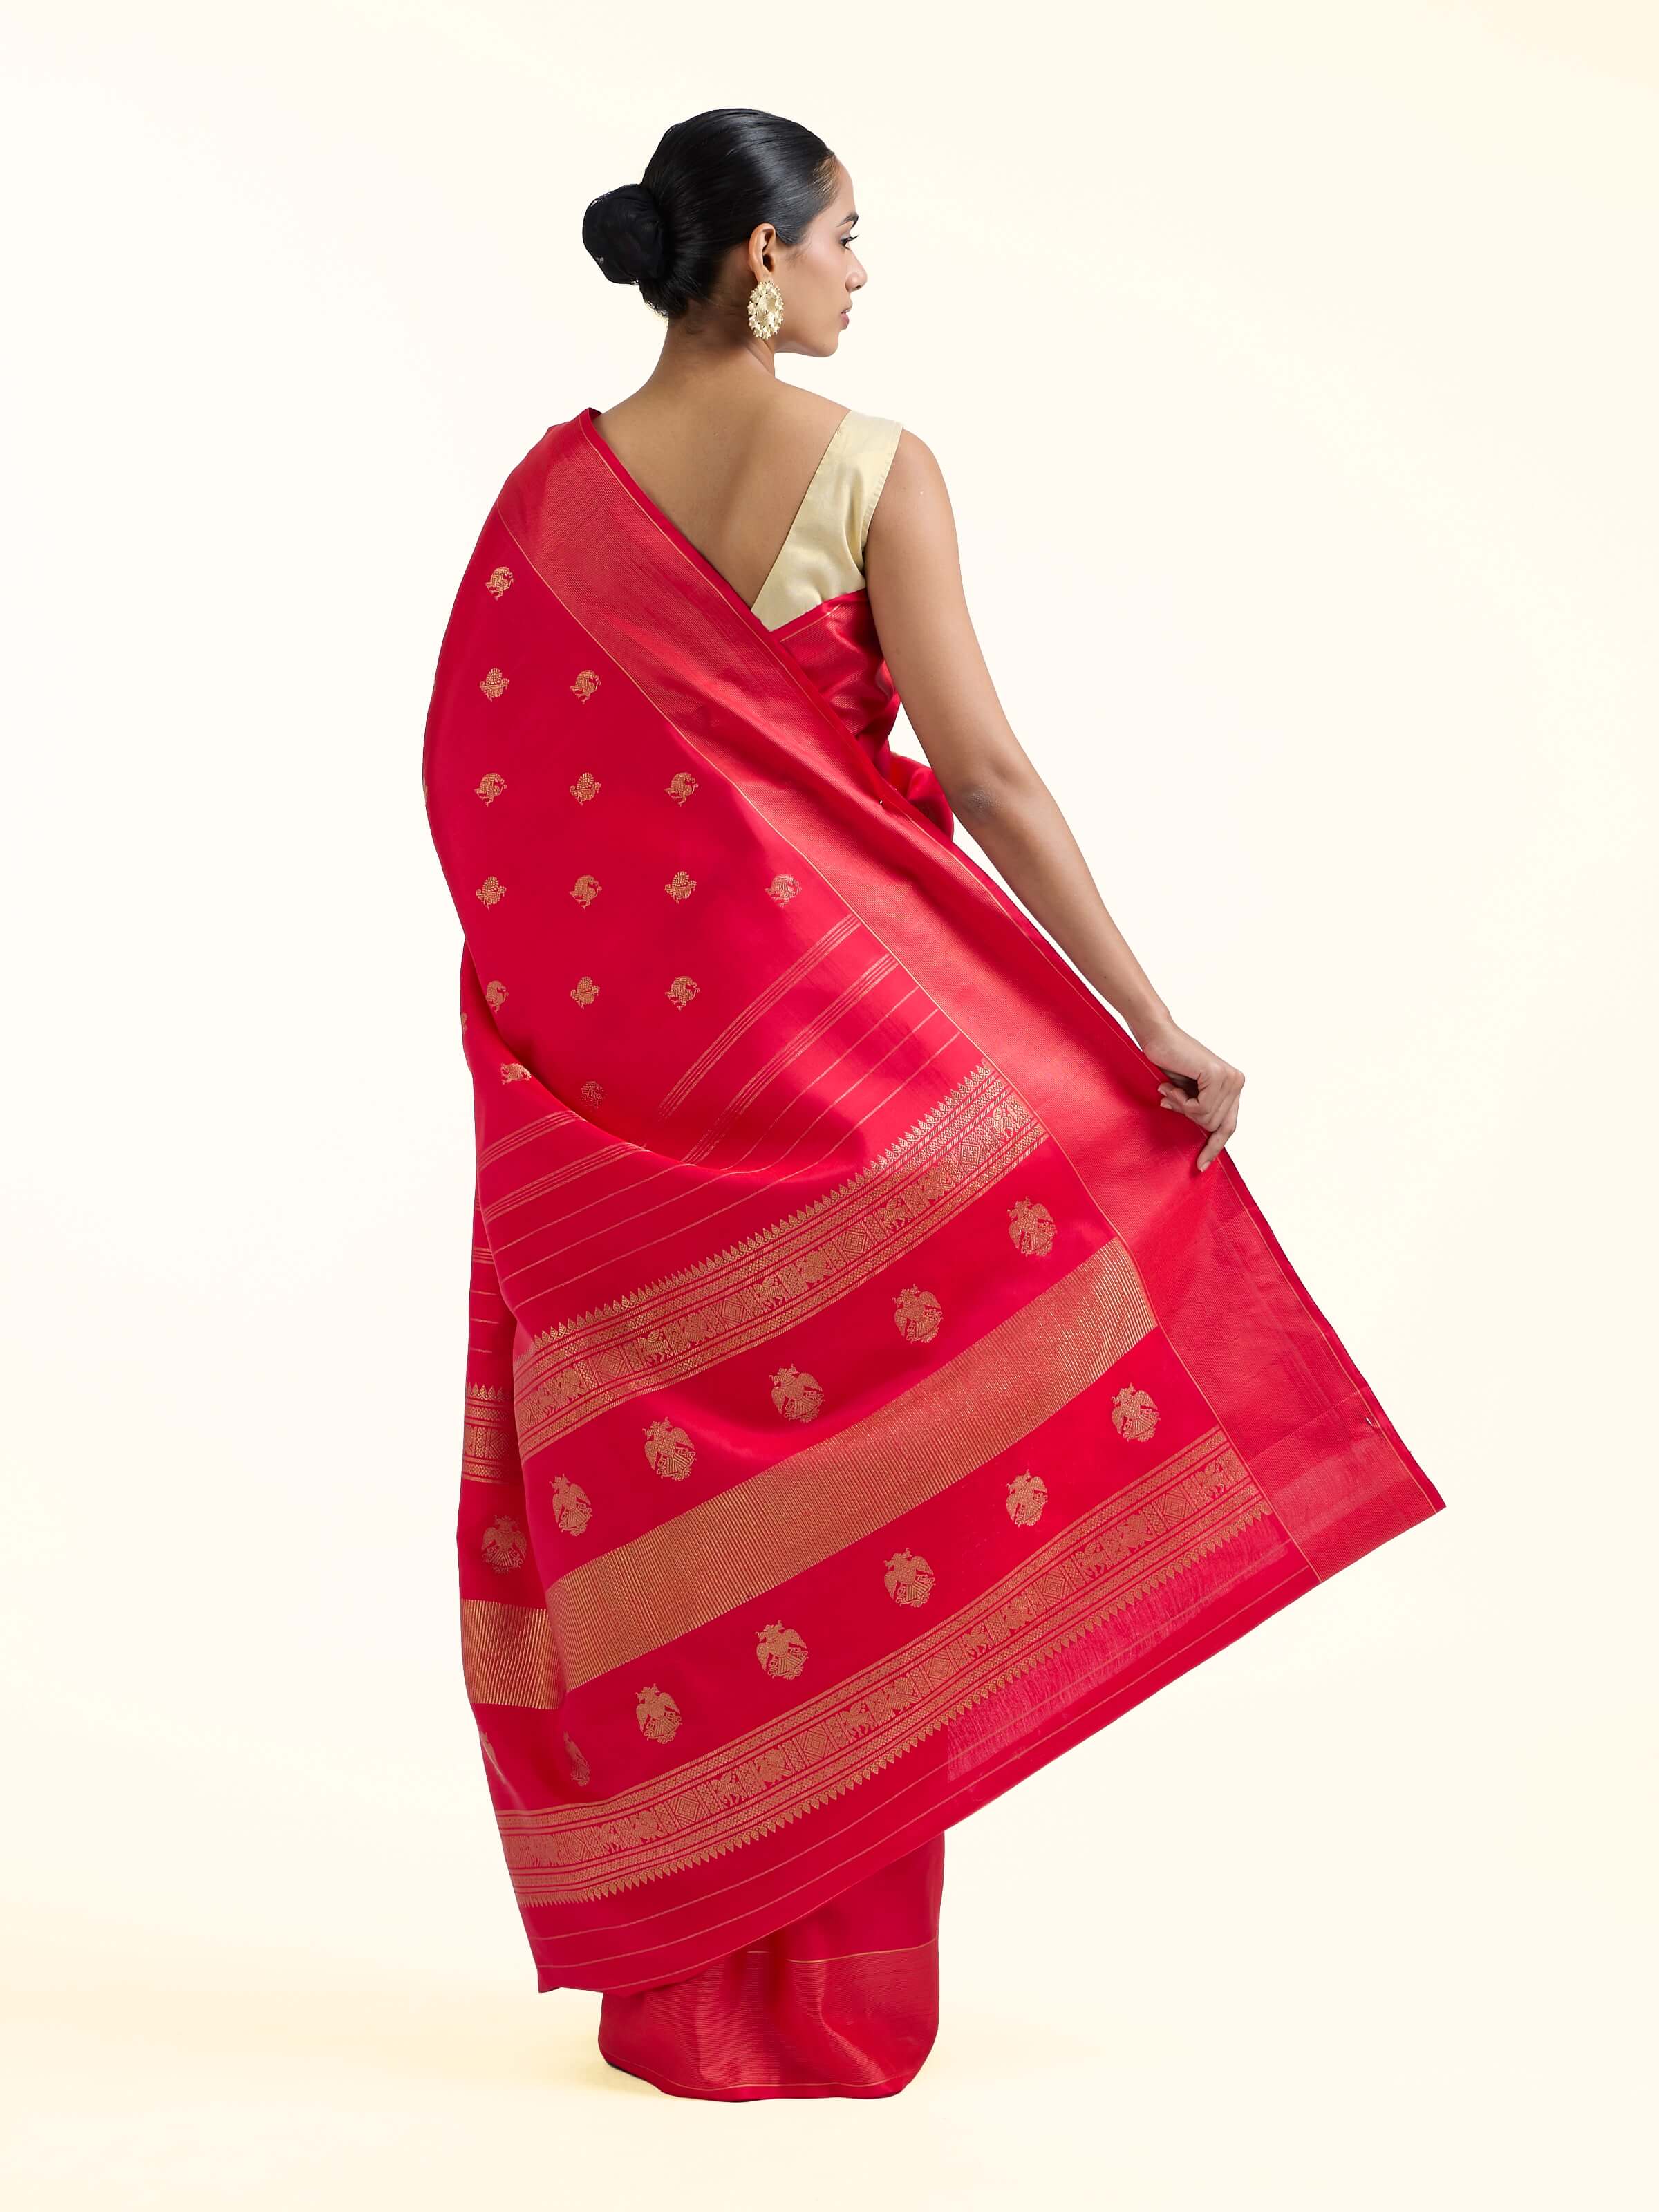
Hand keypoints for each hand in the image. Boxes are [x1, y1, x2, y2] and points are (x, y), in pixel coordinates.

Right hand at [1129, 1012, 1245, 1172]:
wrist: (1156, 1036)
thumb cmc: (1168, 1061)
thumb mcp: (1188, 1094)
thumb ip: (1200, 1111)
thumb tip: (1204, 1137)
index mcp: (1233, 1086)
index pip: (1228, 1125)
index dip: (1214, 1147)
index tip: (1201, 1165)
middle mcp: (1237, 1082)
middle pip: (1216, 1125)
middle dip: (1188, 1116)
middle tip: (1171, 1097)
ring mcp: (1230, 1079)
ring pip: (1207, 1118)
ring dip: (1182, 1107)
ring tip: (1170, 1089)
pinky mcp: (1218, 1076)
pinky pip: (1199, 1108)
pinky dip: (1180, 1101)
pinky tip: (1170, 1086)